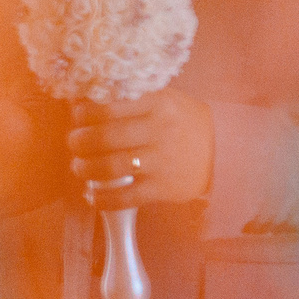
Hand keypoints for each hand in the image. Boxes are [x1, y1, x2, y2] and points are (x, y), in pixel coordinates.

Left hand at [67, 91, 212, 208]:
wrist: (224, 151)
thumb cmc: (184, 122)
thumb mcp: (165, 99)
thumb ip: (131, 98)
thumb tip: (84, 100)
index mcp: (157, 103)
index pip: (108, 106)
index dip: (84, 114)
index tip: (78, 118)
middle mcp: (158, 130)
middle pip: (103, 137)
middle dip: (79, 142)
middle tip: (74, 143)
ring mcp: (161, 161)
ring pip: (109, 167)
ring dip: (85, 168)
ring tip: (80, 167)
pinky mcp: (163, 188)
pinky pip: (124, 197)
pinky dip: (101, 199)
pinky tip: (92, 196)